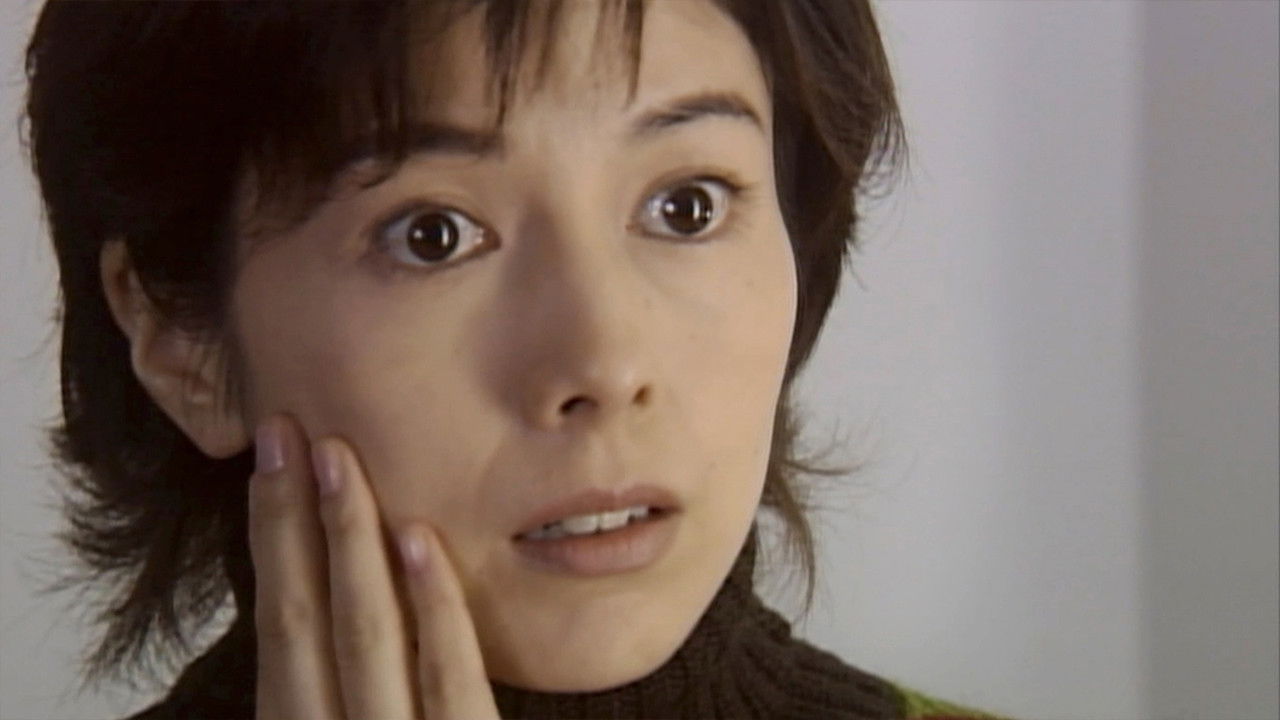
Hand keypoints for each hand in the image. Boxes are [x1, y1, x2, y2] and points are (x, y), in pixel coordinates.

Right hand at [248, 412, 500, 719]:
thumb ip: (339, 686)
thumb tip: (335, 584)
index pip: (279, 629)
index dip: (271, 540)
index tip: (269, 461)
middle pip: (304, 620)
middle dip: (290, 520)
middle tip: (283, 428)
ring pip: (366, 633)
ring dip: (349, 539)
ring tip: (336, 457)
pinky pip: (450, 676)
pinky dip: (433, 605)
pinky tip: (418, 538)